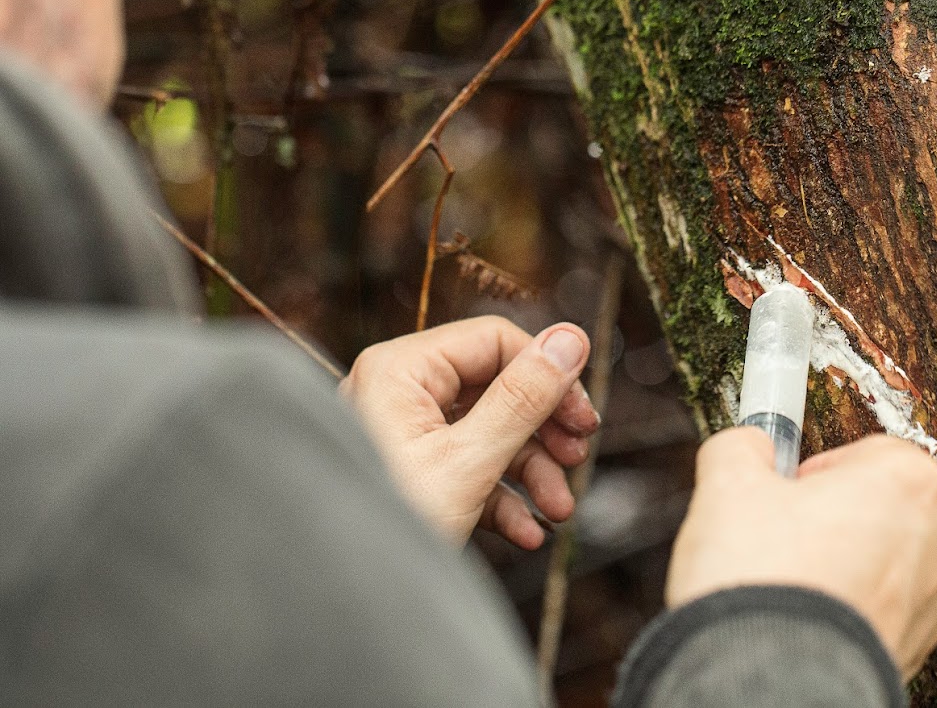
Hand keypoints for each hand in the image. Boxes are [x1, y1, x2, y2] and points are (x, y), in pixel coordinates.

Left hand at [340, 316, 598, 549]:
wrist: (344, 606)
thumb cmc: (390, 527)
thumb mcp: (469, 462)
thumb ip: (524, 398)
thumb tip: (572, 338)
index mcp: (401, 370)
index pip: (496, 341)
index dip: (548, 377)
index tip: (584, 421)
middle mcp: (399, 392)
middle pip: (497, 388)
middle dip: (544, 432)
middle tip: (578, 459)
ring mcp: (403, 435)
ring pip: (489, 433)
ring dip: (533, 472)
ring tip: (559, 512)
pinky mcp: (412, 475)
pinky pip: (469, 470)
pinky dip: (503, 498)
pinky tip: (528, 533)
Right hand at [664, 428, 936, 680]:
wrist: (773, 682)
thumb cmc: (766, 578)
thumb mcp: (729, 484)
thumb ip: (742, 446)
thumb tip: (746, 445)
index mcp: (909, 480)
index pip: (865, 450)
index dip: (813, 470)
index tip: (782, 488)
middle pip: (879, 505)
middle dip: (829, 517)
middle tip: (778, 535)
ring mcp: (936, 600)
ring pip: (882, 561)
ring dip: (840, 564)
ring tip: (786, 580)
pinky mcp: (918, 648)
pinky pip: (879, 610)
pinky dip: (846, 609)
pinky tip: (802, 617)